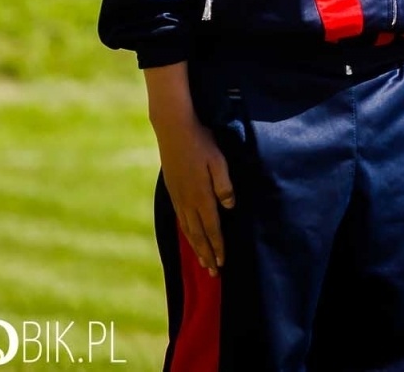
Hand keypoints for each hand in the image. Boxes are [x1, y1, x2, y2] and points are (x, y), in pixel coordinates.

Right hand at [152, 109, 234, 276]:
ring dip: (196, 248)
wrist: (173, 130)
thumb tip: (230, 207)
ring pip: (188, 230)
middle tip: (214, 273)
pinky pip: (181, 219)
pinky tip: (189, 237)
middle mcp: (188, 201)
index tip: (222, 263)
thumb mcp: (219, 160)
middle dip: (207, 255)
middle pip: (198, 235)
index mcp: (201, 195)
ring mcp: (178, 197)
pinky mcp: (173, 191)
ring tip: (203, 263)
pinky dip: (186, 234)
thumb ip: (224, 184)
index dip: (218, 246)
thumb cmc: (201, 142)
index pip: (212, 228)